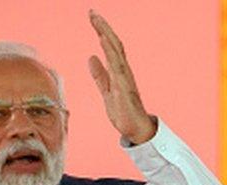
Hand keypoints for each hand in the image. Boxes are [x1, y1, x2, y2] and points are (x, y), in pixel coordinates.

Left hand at [88, 10, 156, 144]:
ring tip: (96, 20)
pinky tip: (102, 40)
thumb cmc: (123, 112)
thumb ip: (99, 75)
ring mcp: (124, 78)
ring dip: (105, 34)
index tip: (93, 18)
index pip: (110, 47)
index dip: (102, 32)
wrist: (135, 129)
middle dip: (103, 27)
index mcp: (119, 71)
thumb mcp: (106, 91)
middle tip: (92, 12)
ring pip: (115, 50)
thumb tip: (91, 57)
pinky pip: (116, 65)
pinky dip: (109, 51)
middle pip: (113, 43)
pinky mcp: (123, 87)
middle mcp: (123, 71)